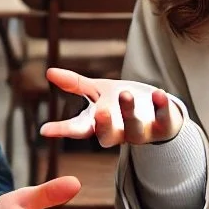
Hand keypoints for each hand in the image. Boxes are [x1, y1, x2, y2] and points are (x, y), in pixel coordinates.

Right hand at [39, 68, 181, 146]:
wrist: (156, 113)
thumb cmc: (120, 103)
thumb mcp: (97, 92)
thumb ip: (75, 84)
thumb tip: (48, 72)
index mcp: (99, 125)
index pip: (77, 130)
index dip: (61, 130)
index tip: (44, 130)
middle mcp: (118, 133)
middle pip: (107, 136)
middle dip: (104, 125)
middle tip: (100, 111)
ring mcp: (141, 132)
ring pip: (134, 130)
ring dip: (129, 112)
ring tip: (125, 94)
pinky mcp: (163, 127)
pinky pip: (164, 121)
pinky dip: (162, 107)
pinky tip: (159, 93)